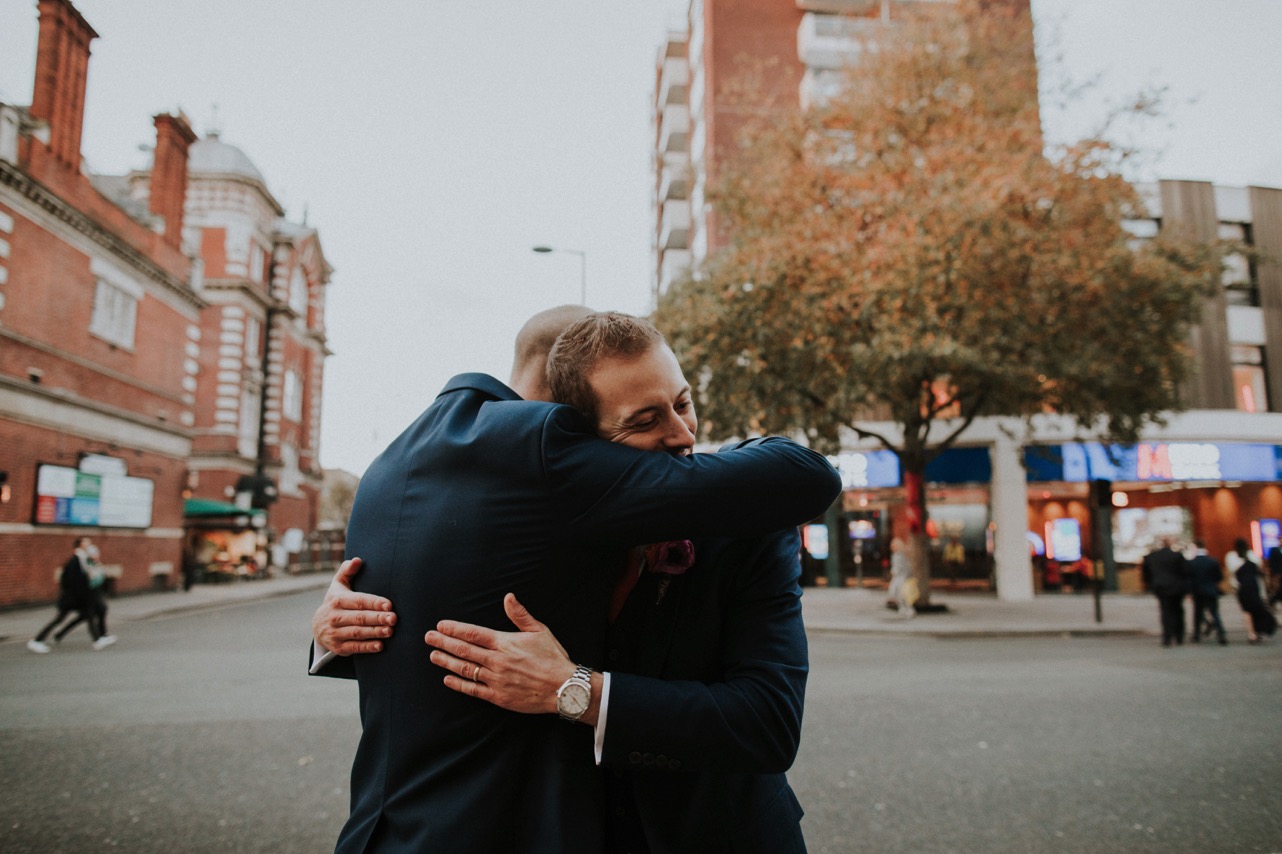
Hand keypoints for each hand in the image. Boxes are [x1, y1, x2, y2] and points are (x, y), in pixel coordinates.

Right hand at [312, 558, 395, 655]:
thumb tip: (357, 560)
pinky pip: (354, 647)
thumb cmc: (336, 601)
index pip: (358, 601)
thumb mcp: (338, 585)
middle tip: (394, 619)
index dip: (373, 603)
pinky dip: (367, 647)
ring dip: (374, 632)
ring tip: (390, 631)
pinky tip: (380, 645)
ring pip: (357, 633)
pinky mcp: (338, 647)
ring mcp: (335, 633)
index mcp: (337, 600)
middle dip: (377, 618)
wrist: (317, 626)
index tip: (389, 605)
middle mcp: (334, 616)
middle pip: (359, 618)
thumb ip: (347, 571)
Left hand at [426, 593, 575, 715]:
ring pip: (465, 669)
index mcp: (505, 643)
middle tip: (428, 637)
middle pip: (464, 650)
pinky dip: (458, 684)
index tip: (441, 625)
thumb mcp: (539, 630)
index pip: (473, 634)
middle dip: (444, 642)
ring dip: (447, 661)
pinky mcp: (498, 696)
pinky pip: (473, 690)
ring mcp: (496, 680)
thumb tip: (508, 597)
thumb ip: (520, 615)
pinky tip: (447, 679)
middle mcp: (497, 661)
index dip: (454, 629)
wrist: (563, 688)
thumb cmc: (553, 657)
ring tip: (433, 655)